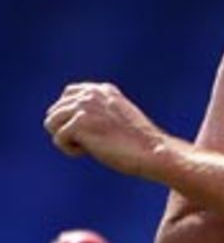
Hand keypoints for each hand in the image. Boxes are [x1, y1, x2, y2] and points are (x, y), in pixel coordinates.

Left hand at [44, 82, 164, 177]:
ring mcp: (84, 107)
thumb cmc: (140, 144)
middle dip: (68, 129)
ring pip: (52, 122)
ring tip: (87, 147)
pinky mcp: (80, 124)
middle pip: (56, 110)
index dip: (72, 116)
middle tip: (90, 142)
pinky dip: (70, 150)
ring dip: (66, 138)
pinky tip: (88, 153)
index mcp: (102, 89)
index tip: (91, 132)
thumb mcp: (119, 118)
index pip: (69, 95)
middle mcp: (91, 94)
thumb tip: (68, 121)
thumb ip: (98, 111)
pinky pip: (58, 139)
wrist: (153, 152)